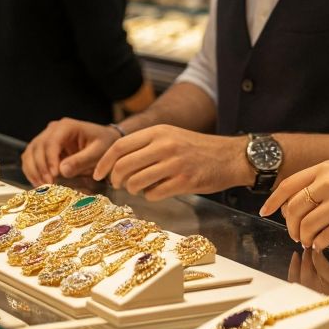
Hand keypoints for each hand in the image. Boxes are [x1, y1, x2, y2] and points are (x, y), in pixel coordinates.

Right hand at [21, 118, 118, 185]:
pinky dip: (31, 171)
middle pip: (37, 147)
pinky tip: (38, 183)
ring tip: (42, 186)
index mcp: (66, 126)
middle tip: (48, 184)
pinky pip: (30, 159)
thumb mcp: (98, 152)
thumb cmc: (103, 144)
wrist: (104, 141)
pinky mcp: (43, 149)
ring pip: (30, 153)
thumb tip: (62, 170)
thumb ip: (81, 161)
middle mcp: (53, 129)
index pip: (51, 142)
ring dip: (33, 171)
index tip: (54, 175)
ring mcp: (46, 138)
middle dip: (40, 168)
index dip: (49, 159)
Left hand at [92, 125, 247, 200]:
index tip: (98, 174)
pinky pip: (154, 194)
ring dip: (133, 189)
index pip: (119, 146)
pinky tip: (157, 191)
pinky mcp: (185, 181)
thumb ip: (146, 145)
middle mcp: (164, 145)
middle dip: (116, 180)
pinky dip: (150, 196)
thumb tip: (116, 162)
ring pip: (136, 182)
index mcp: (158, 132)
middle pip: (123, 166)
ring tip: (140, 188)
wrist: (230, 156)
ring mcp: (175, 164)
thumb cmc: (197, 148)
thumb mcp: (171, 136)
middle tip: (118, 184)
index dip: (104, 163)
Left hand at [262, 161, 328, 249]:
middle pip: (294, 208)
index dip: (273, 200)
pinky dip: (318, 244)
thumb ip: (322, 183)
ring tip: (309, 240)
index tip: (265, 211)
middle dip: (290, 225)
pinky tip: (322, 244)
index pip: (288, 185)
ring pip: (305, 226)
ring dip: (303, 237)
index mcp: (326, 167)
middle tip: (294, 234)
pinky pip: (322, 238)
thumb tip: (296, 205)